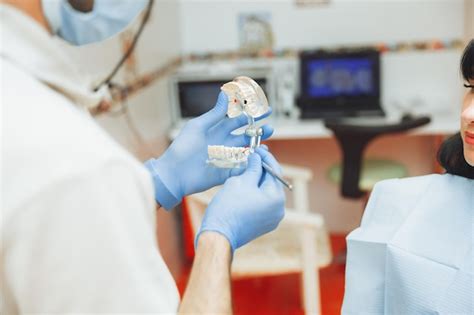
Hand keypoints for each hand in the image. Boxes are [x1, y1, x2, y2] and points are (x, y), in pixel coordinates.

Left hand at [145, 92, 272, 209]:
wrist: (174, 173)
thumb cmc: (183, 147)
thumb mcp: (199, 126)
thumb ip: (214, 113)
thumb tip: (224, 93)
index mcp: (217, 130)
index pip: (238, 120)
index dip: (251, 115)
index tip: (265, 110)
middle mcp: (223, 143)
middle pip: (245, 136)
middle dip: (258, 132)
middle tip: (271, 129)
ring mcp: (225, 158)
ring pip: (246, 151)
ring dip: (257, 148)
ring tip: (267, 145)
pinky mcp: (225, 172)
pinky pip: (242, 167)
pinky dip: (251, 164)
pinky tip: (259, 160)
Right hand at [196, 148, 285, 251]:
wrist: (218, 235)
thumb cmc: (228, 208)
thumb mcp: (241, 181)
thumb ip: (253, 167)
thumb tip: (257, 158)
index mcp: (276, 198)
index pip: (275, 171)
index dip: (265, 157)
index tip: (257, 147)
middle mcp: (279, 210)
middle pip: (271, 183)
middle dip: (260, 169)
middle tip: (250, 157)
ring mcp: (271, 219)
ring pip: (265, 193)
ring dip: (256, 181)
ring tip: (244, 170)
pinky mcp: (262, 224)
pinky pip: (261, 203)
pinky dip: (254, 193)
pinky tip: (243, 186)